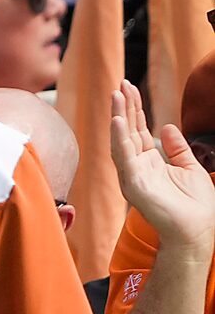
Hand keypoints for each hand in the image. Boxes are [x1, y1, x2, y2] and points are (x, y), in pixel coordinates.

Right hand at [110, 79, 214, 249]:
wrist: (196, 230)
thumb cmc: (195, 205)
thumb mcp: (189, 167)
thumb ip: (177, 148)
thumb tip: (166, 127)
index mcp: (149, 163)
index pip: (138, 130)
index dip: (135, 109)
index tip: (130, 87)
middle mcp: (137, 169)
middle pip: (127, 132)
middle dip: (124, 107)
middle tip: (120, 83)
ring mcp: (133, 178)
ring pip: (121, 142)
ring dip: (118, 118)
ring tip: (117, 96)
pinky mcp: (134, 186)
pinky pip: (123, 159)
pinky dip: (119, 140)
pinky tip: (118, 122)